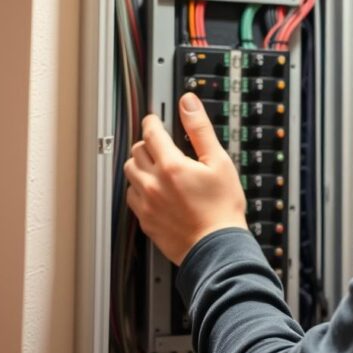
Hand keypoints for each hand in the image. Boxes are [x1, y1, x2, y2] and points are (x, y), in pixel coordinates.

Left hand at [123, 93, 246, 264]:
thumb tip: (188, 104)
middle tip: (162, 146)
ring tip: (158, 168)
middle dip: (148, 143)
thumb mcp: (219, 162)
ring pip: (130, 173)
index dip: (153, 121)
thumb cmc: (222, 209)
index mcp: (171, 166)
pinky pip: (132, 197)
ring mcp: (146, 203)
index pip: (151, 132)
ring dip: (141, 165)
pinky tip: (155, 190)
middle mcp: (153, 183)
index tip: (156, 120)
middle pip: (137, 150)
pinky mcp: (145, 220)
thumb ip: (200, 129)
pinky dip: (139, 189)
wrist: (216, 248)